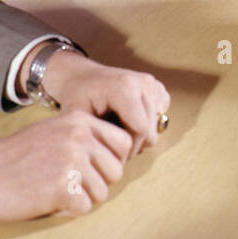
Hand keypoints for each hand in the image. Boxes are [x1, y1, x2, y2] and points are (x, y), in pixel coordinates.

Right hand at [0, 110, 133, 221]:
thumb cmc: (13, 157)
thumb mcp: (52, 131)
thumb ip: (83, 136)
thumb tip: (118, 154)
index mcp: (80, 121)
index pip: (123, 142)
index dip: (112, 161)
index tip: (95, 171)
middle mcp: (80, 138)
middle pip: (116, 170)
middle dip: (98, 183)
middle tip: (72, 186)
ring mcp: (72, 161)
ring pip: (103, 192)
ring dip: (82, 199)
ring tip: (55, 193)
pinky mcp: (62, 188)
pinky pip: (85, 208)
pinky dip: (68, 211)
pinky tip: (48, 203)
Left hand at [37, 51, 170, 156]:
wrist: (84, 77)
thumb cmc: (78, 97)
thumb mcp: (78, 117)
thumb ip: (95, 136)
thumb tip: (109, 161)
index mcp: (126, 87)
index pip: (141, 130)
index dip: (129, 150)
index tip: (111, 155)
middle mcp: (144, 83)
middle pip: (151, 131)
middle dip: (133, 145)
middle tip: (113, 146)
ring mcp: (153, 85)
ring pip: (157, 127)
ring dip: (139, 135)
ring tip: (118, 131)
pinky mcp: (158, 89)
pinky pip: (159, 118)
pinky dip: (146, 124)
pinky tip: (128, 120)